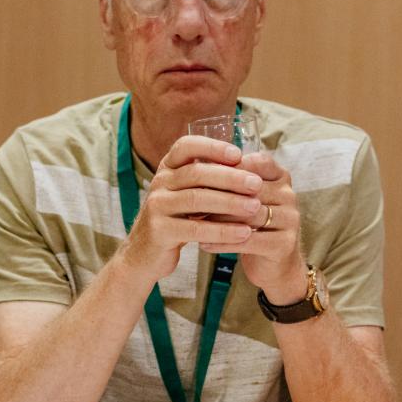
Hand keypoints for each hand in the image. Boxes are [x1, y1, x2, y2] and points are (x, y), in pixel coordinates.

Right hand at [122, 135, 261, 283]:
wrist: (144, 254)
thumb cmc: (176, 220)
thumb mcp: (186, 194)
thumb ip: (208, 180)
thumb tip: (252, 166)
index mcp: (167, 169)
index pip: (186, 146)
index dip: (212, 147)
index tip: (239, 154)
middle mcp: (158, 183)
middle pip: (196, 173)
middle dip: (230, 177)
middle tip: (257, 185)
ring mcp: (156, 207)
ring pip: (196, 199)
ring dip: (230, 203)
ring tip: (255, 207)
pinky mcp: (159, 231)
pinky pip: (195, 229)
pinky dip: (222, 231)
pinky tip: (243, 233)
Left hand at [201, 153, 306, 303]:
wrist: (273, 266)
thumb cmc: (250, 227)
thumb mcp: (243, 200)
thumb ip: (229, 183)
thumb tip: (193, 167)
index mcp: (280, 177)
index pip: (255, 162)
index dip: (227, 168)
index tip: (197, 176)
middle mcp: (289, 194)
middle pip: (248, 189)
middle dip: (217, 194)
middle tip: (188, 200)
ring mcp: (290, 219)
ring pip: (247, 214)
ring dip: (217, 219)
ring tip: (192, 222)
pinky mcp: (284, 243)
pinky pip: (248, 240)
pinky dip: (223, 242)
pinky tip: (203, 244)